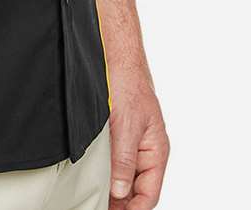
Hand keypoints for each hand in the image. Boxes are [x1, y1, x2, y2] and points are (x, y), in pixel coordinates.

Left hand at [106, 70, 168, 208]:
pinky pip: (116, 160)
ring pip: (125, 176)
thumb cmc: (128, 85)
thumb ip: (124, 160)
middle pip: (137, 189)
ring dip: (113, 189)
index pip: (149, 194)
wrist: (116, 56)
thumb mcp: (126, 126)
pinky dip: (107, 172)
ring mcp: (133, 142)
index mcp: (156, 151)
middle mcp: (146, 150)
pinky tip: (94, 177)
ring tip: (96, 198)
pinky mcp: (119, 133)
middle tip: (99, 207)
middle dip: (121, 202)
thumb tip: (120, 192)